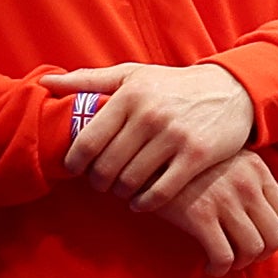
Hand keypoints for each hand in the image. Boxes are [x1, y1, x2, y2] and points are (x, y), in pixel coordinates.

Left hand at [41, 56, 259, 220]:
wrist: (230, 90)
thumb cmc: (173, 85)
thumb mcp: (132, 74)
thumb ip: (88, 80)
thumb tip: (46, 84)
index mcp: (129, 96)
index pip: (87, 141)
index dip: (75, 163)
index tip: (76, 170)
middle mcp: (150, 115)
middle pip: (107, 165)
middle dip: (98, 181)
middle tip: (100, 184)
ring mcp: (174, 136)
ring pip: (131, 180)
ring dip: (120, 193)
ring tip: (120, 191)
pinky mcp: (197, 156)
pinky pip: (161, 191)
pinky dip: (145, 203)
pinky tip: (140, 203)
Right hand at [151, 148, 277, 274]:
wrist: (145, 153)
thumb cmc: (184, 162)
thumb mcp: (224, 158)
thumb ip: (245, 178)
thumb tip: (256, 214)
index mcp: (257, 170)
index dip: (274, 236)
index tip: (256, 242)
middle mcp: (247, 184)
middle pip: (275, 237)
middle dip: (261, 256)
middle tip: (242, 259)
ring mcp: (225, 200)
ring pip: (252, 250)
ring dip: (240, 264)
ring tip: (223, 263)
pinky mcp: (199, 215)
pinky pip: (223, 256)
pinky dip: (219, 269)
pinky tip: (208, 267)